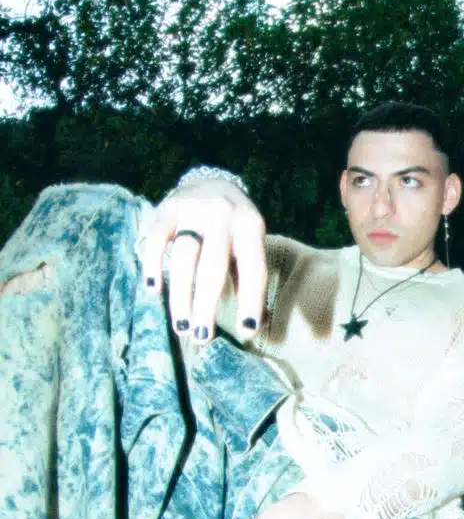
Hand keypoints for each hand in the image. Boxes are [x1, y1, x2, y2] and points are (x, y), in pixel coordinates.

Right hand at [139, 178, 266, 345]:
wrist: (211, 182)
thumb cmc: (233, 227)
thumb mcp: (250, 242)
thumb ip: (248, 276)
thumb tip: (252, 326)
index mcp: (252, 226)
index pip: (254, 268)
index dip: (252, 300)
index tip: (246, 331)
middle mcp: (225, 216)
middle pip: (214, 267)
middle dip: (208, 306)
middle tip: (202, 336)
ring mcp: (195, 210)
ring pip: (184, 258)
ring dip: (181, 295)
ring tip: (181, 325)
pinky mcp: (167, 208)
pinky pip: (157, 240)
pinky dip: (153, 266)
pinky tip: (154, 290)